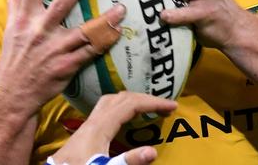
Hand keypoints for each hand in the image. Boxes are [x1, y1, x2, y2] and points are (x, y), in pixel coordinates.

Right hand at [0, 0, 124, 118]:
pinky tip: (118, 33)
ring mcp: (54, 50)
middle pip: (60, 4)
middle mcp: (39, 32)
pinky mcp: (67, 66)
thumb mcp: (9, 31)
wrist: (11, 96)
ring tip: (121, 8)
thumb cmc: (13, 60)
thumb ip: (14, 6)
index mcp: (23, 20)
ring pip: (83, 31)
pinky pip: (90, 52)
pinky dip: (104, 43)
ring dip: (104, 19)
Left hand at [51, 91, 177, 164]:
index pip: (131, 104)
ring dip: (132, 101)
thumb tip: (153, 151)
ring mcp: (87, 125)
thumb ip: (128, 161)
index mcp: (100, 126)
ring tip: (147, 108)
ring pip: (112, 101)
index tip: (172, 106)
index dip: (153, 103)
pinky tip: (124, 119)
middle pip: (122, 98)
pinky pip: (106, 110)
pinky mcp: (84, 133)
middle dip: (145, 99)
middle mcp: (93, 121)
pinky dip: (121, 107)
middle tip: (164, 107)